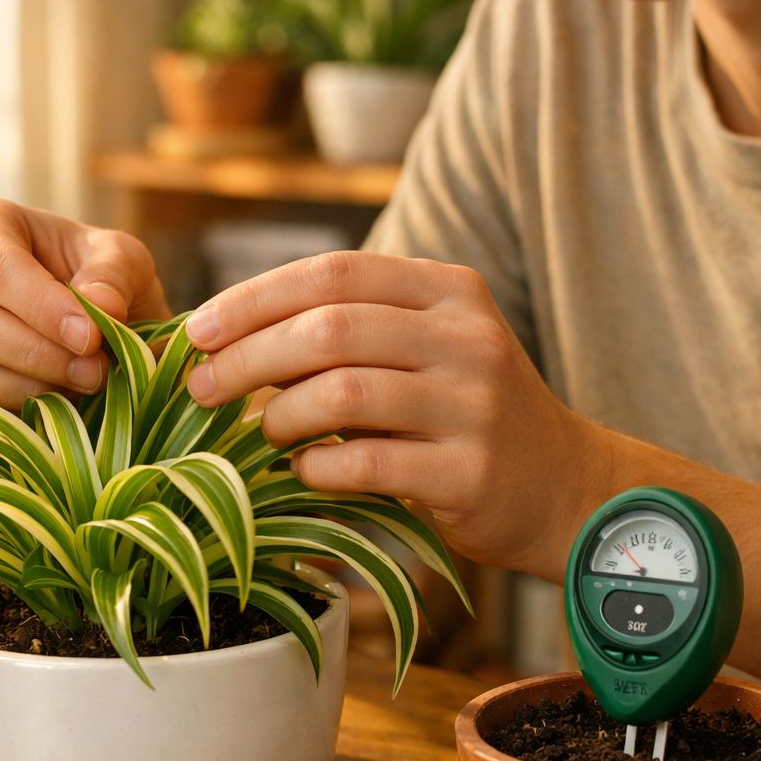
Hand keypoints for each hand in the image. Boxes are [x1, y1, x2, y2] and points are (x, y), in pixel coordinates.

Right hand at [0, 198, 170, 406]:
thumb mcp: (124, 261)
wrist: (86, 322)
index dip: (42, 307)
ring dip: (26, 388)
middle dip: (33, 353)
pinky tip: (57, 407)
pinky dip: (13, 414)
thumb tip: (101, 307)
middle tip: (94, 372)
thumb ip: (114, 276)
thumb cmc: (99, 279)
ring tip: (82, 387)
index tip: (91, 339)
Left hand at [184, 251, 613, 573]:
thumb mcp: (425, 349)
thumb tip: (228, 337)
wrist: (565, 488)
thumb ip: (350, 331)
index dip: (252, 298)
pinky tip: (305, 472)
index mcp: (448, 290)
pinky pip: (365, 463)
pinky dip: (317, 468)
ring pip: (342, 392)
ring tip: (264, 432)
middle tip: (201, 389)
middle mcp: (466, 337)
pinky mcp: (469, 472)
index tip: (196, 331)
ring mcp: (473, 405)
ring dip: (280, 415)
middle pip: (329, 328)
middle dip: (248, 357)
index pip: (333, 272)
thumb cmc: (464, 414)